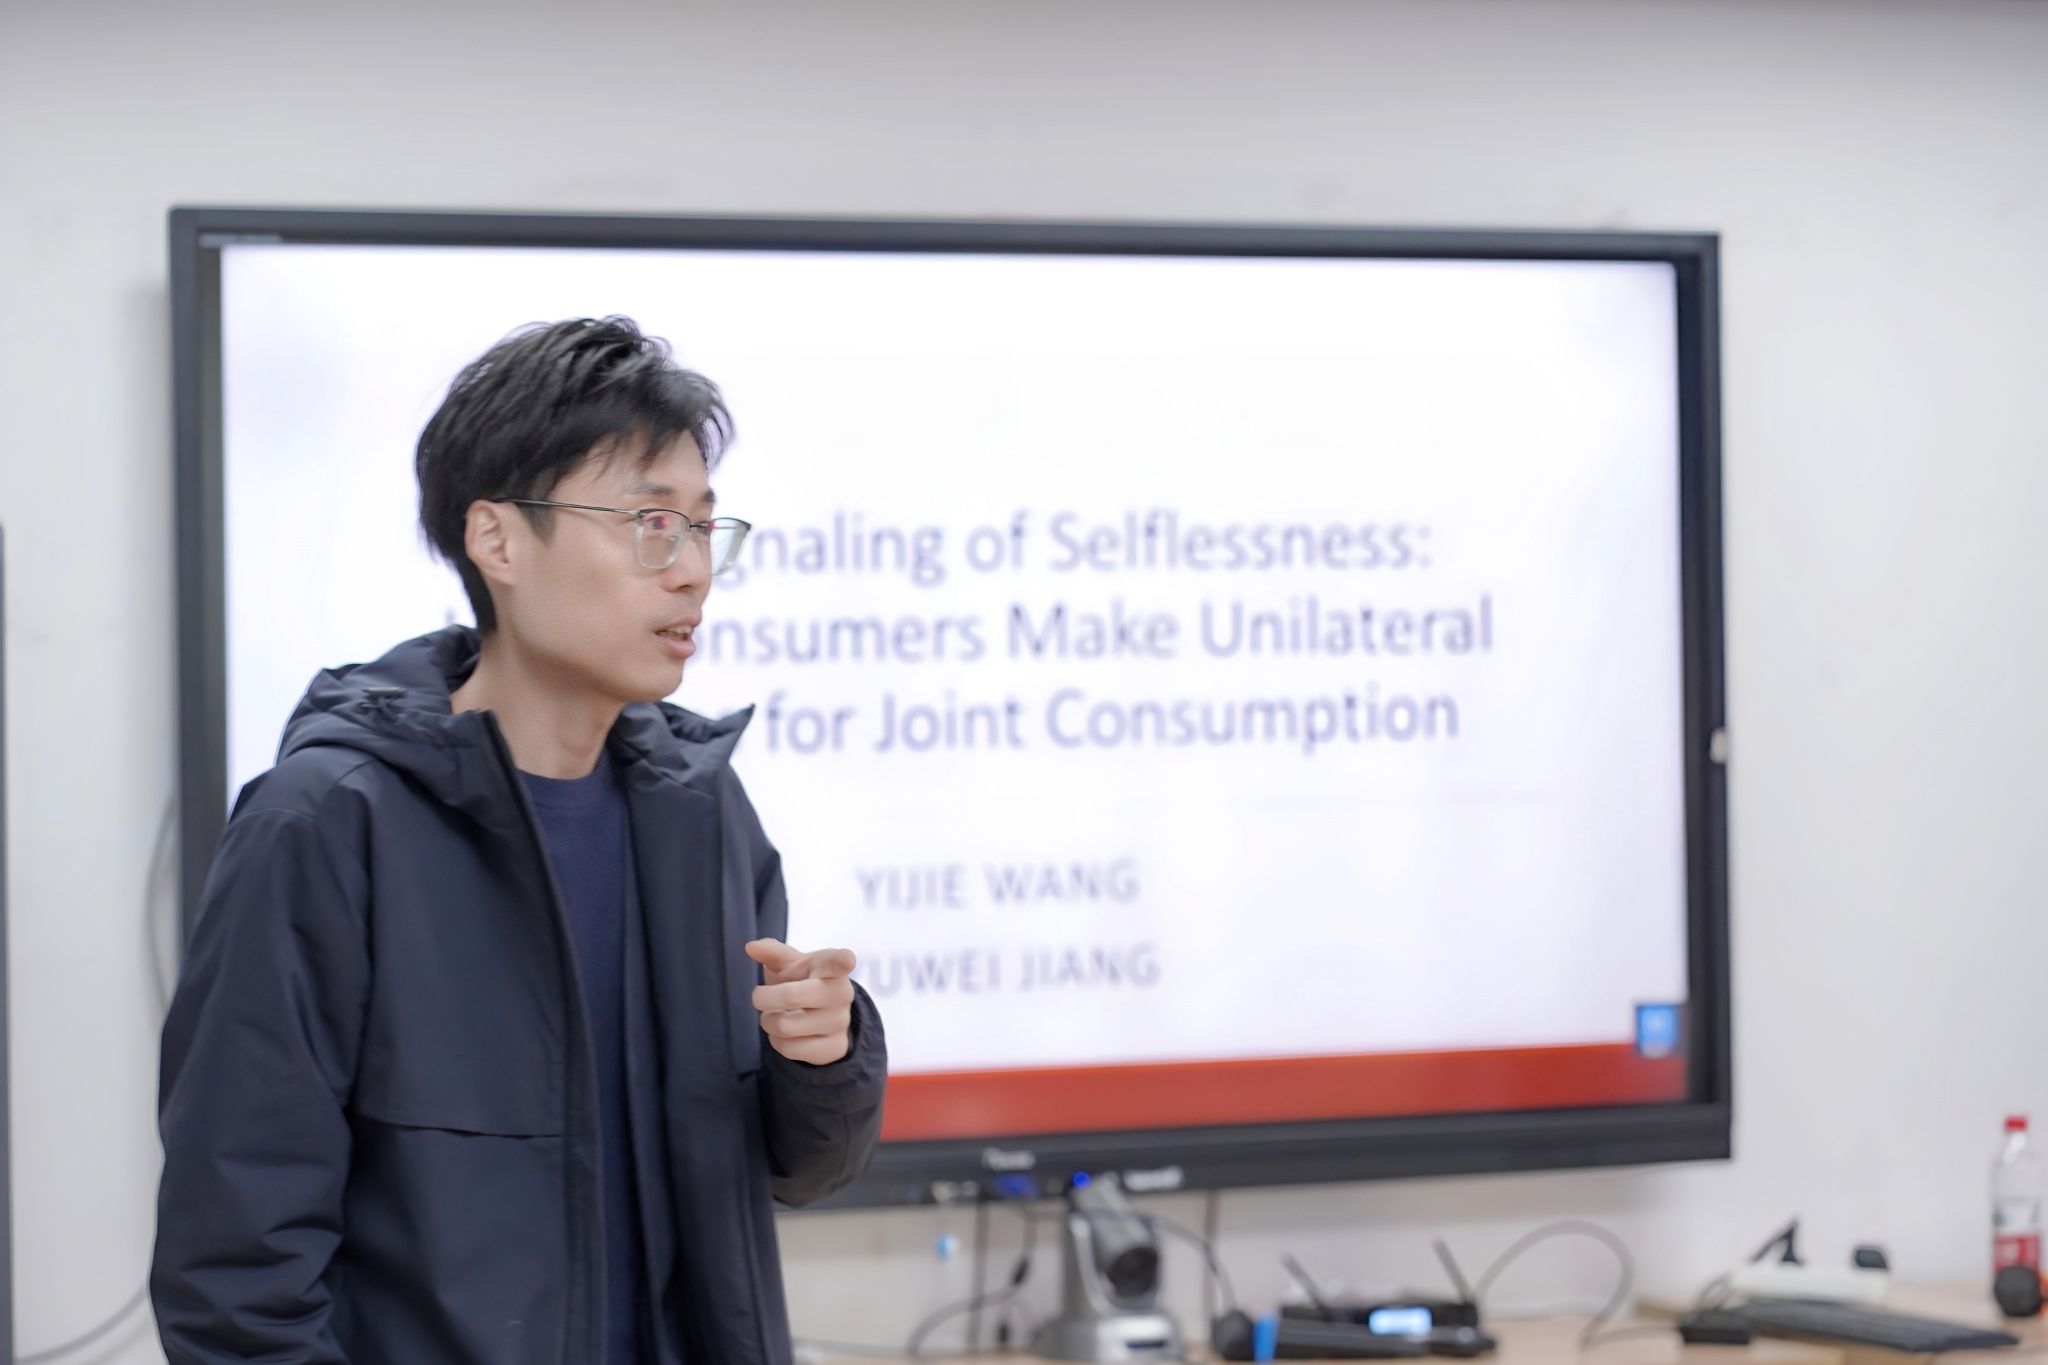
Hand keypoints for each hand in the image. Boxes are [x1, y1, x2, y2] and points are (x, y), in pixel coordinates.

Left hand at [745, 939, 856, 1066]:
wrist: (823, 1013)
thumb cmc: (803, 980)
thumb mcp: (790, 963)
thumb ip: (772, 952)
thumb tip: (751, 947)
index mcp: (832, 966)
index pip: (839, 961)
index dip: (843, 960)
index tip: (847, 959)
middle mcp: (841, 993)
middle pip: (790, 997)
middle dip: (763, 998)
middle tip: (758, 996)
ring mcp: (840, 1022)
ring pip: (784, 1027)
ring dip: (768, 1021)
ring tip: (775, 1015)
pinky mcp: (835, 1048)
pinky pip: (789, 1049)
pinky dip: (777, 1041)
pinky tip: (786, 1034)